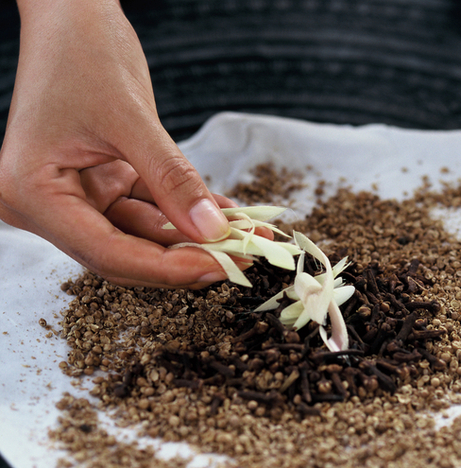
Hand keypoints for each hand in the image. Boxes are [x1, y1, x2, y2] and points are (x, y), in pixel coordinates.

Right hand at [0, 0, 238, 287]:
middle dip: (187, 257)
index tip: (222, 268)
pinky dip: (188, 210)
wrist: (74, 17)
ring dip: (196, 235)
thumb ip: (172, 179)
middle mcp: (48, 203)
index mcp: (32, 192)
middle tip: (242, 259)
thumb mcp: (131, 118)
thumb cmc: (83, 52)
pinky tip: (226, 214)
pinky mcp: (105, 182)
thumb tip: (214, 232)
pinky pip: (152, 208)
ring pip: (144, 234)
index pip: (107, 252)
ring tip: (247, 233)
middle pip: (126, 252)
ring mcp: (77, 194)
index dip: (168, 268)